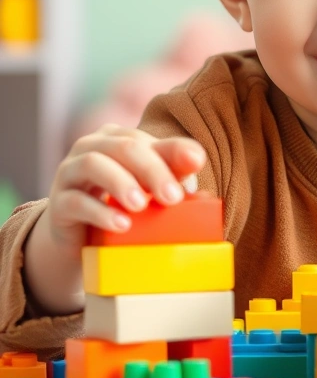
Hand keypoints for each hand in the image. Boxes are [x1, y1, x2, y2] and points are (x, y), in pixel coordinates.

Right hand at [48, 123, 206, 251]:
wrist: (80, 239)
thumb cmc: (122, 206)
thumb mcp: (149, 191)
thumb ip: (172, 178)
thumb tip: (198, 181)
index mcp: (118, 138)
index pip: (147, 139)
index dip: (173, 151)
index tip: (196, 166)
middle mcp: (92, 147)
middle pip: (124, 147)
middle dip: (152, 170)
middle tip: (173, 197)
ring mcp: (70, 172)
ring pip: (93, 165)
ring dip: (121, 183)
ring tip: (141, 206)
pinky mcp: (58, 203)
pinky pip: (75, 202)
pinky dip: (100, 212)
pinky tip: (121, 225)